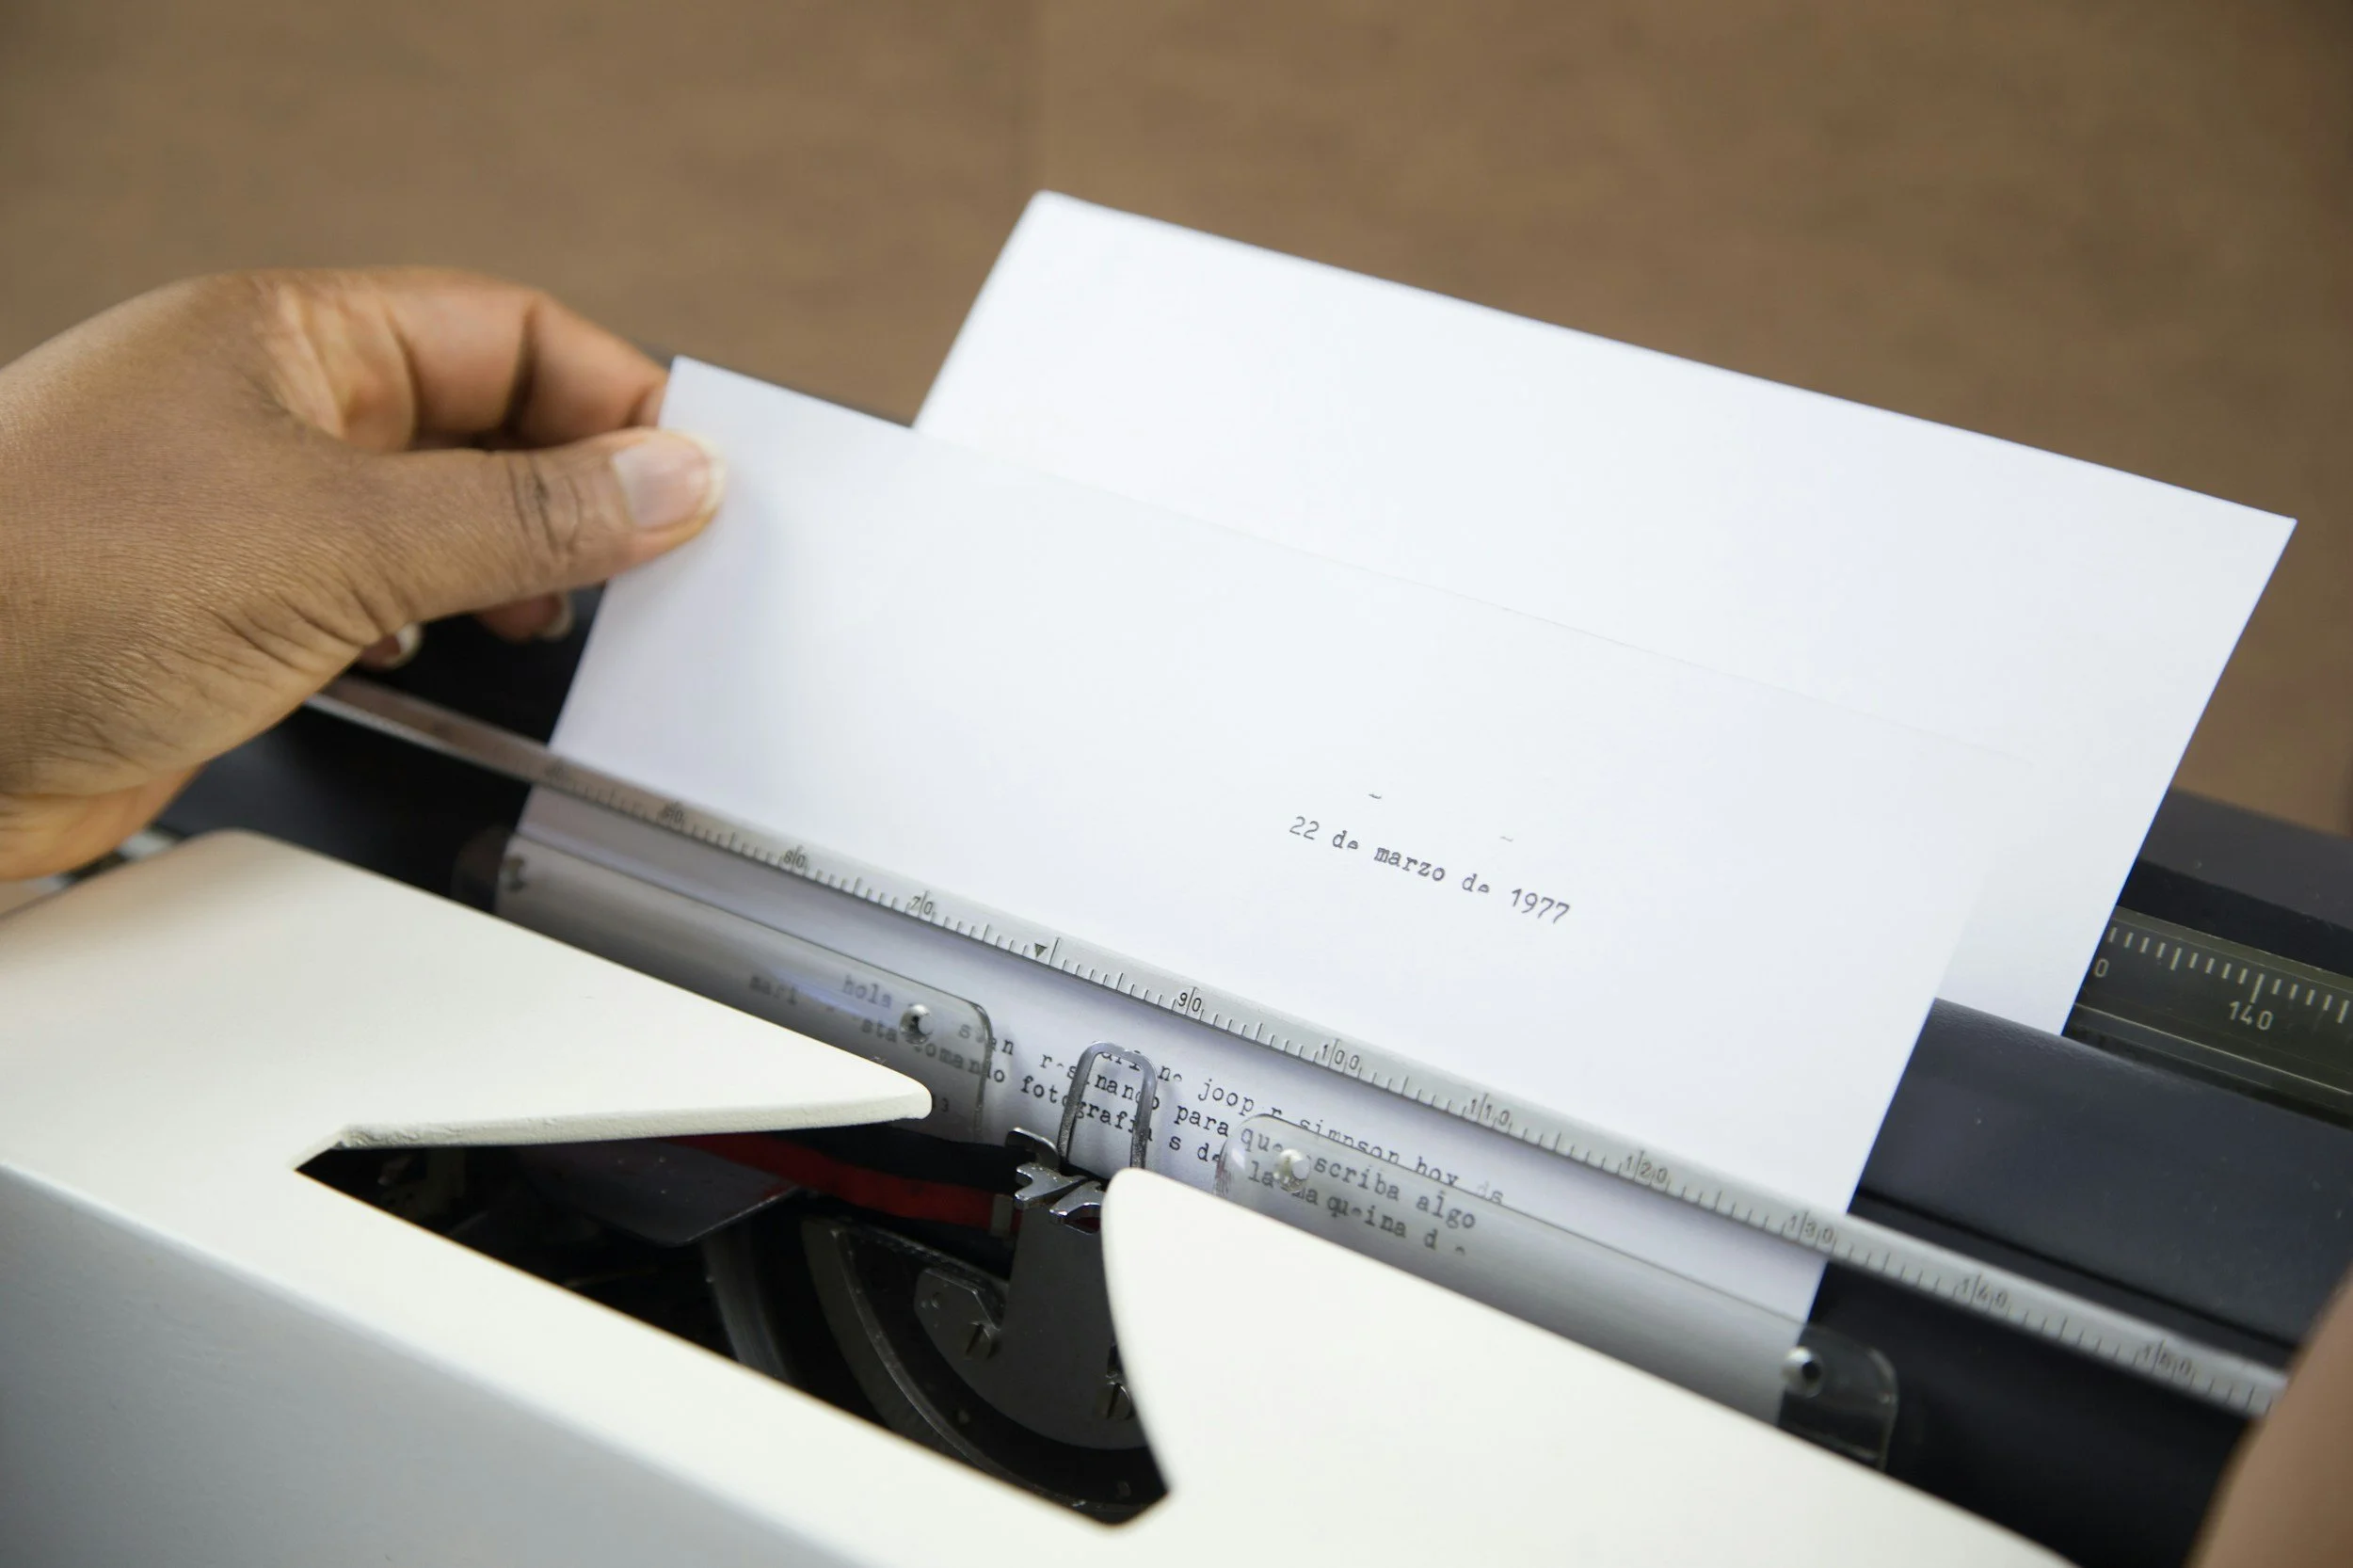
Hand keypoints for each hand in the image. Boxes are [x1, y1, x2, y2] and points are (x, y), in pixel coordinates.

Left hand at [0, 268, 722, 878]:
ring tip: (563, 623)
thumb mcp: (336, 541)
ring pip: (442, 517)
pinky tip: (454, 660)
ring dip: (514, 568)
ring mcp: (254, 512)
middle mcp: (274, 412)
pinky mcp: (236, 612)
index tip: (696, 478)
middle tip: (652, 564)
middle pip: (486, 424)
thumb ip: (525, 515)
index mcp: (290, 335)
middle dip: (576, 491)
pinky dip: (443, 627)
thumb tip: (670, 478)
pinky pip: (387, 597)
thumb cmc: (39, 588)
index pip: (510, 331)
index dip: (616, 398)